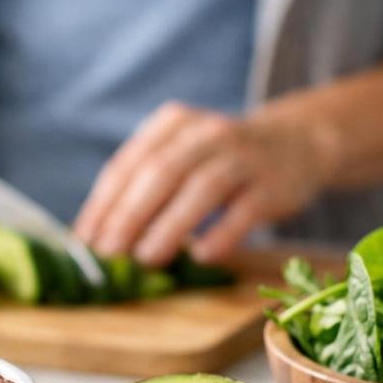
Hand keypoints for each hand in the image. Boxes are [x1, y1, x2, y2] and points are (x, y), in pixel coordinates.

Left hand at [74, 102, 335, 265]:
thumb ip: (143, 184)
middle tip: (107, 252)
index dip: (104, 202)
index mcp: (173, 123)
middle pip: (160, 173)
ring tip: (144, 258)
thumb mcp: (181, 154)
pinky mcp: (272, 184)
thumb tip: (96, 235)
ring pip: (201, 189)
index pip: (129, 162)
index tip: (85, 238)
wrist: (297, 143)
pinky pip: (243, 211)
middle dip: (129, 215)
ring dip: (168, 227)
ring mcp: (243, 156)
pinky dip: (220, 235)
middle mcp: (207, 133)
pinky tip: (200, 256)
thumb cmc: (221, 159)